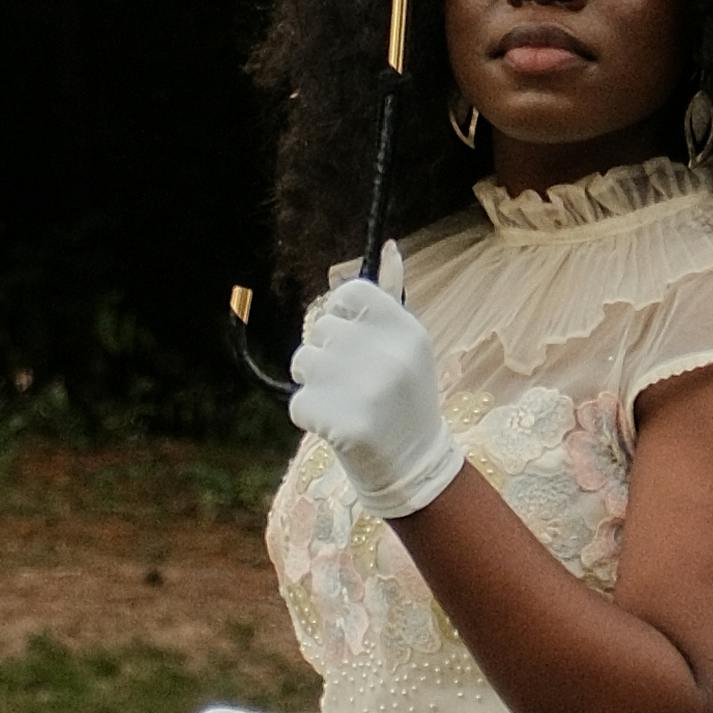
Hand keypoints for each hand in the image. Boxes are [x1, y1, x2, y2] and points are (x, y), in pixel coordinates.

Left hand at [290, 262, 464, 525]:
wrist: (414, 466)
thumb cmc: (406, 399)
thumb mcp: (409, 346)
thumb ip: (391, 298)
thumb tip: (389, 246)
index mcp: (406, 330)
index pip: (348, 292)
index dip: (341, 314)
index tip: (353, 339)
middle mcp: (386, 354)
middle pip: (320, 327)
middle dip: (325, 353)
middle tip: (353, 381)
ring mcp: (364, 389)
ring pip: (303, 362)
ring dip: (313, 383)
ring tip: (345, 402)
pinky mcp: (342, 423)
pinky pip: (297, 402)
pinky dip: (310, 416)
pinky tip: (338, 427)